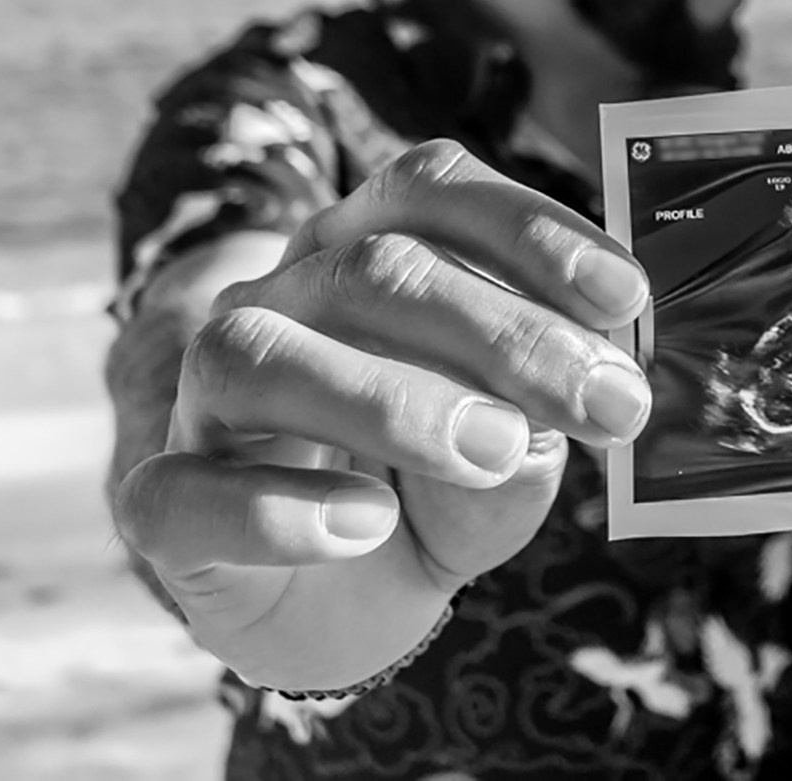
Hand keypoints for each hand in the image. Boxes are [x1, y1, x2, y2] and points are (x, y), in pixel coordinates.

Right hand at [112, 140, 651, 690]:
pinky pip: (188, 492)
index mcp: (366, 253)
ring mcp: (206, 399)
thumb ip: (541, 433)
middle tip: (606, 404)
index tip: (628, 296)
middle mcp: (280, 300)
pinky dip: (281, 509)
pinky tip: (367, 523)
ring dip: (395, 398)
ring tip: (502, 449)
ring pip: (263, 355)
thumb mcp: (507, 464)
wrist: (325, 600)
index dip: (531, 228)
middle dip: (505, 332)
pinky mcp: (164, 504)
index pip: (431, 192)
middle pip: (373, 270)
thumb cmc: (429, 492)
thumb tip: (569, 419)